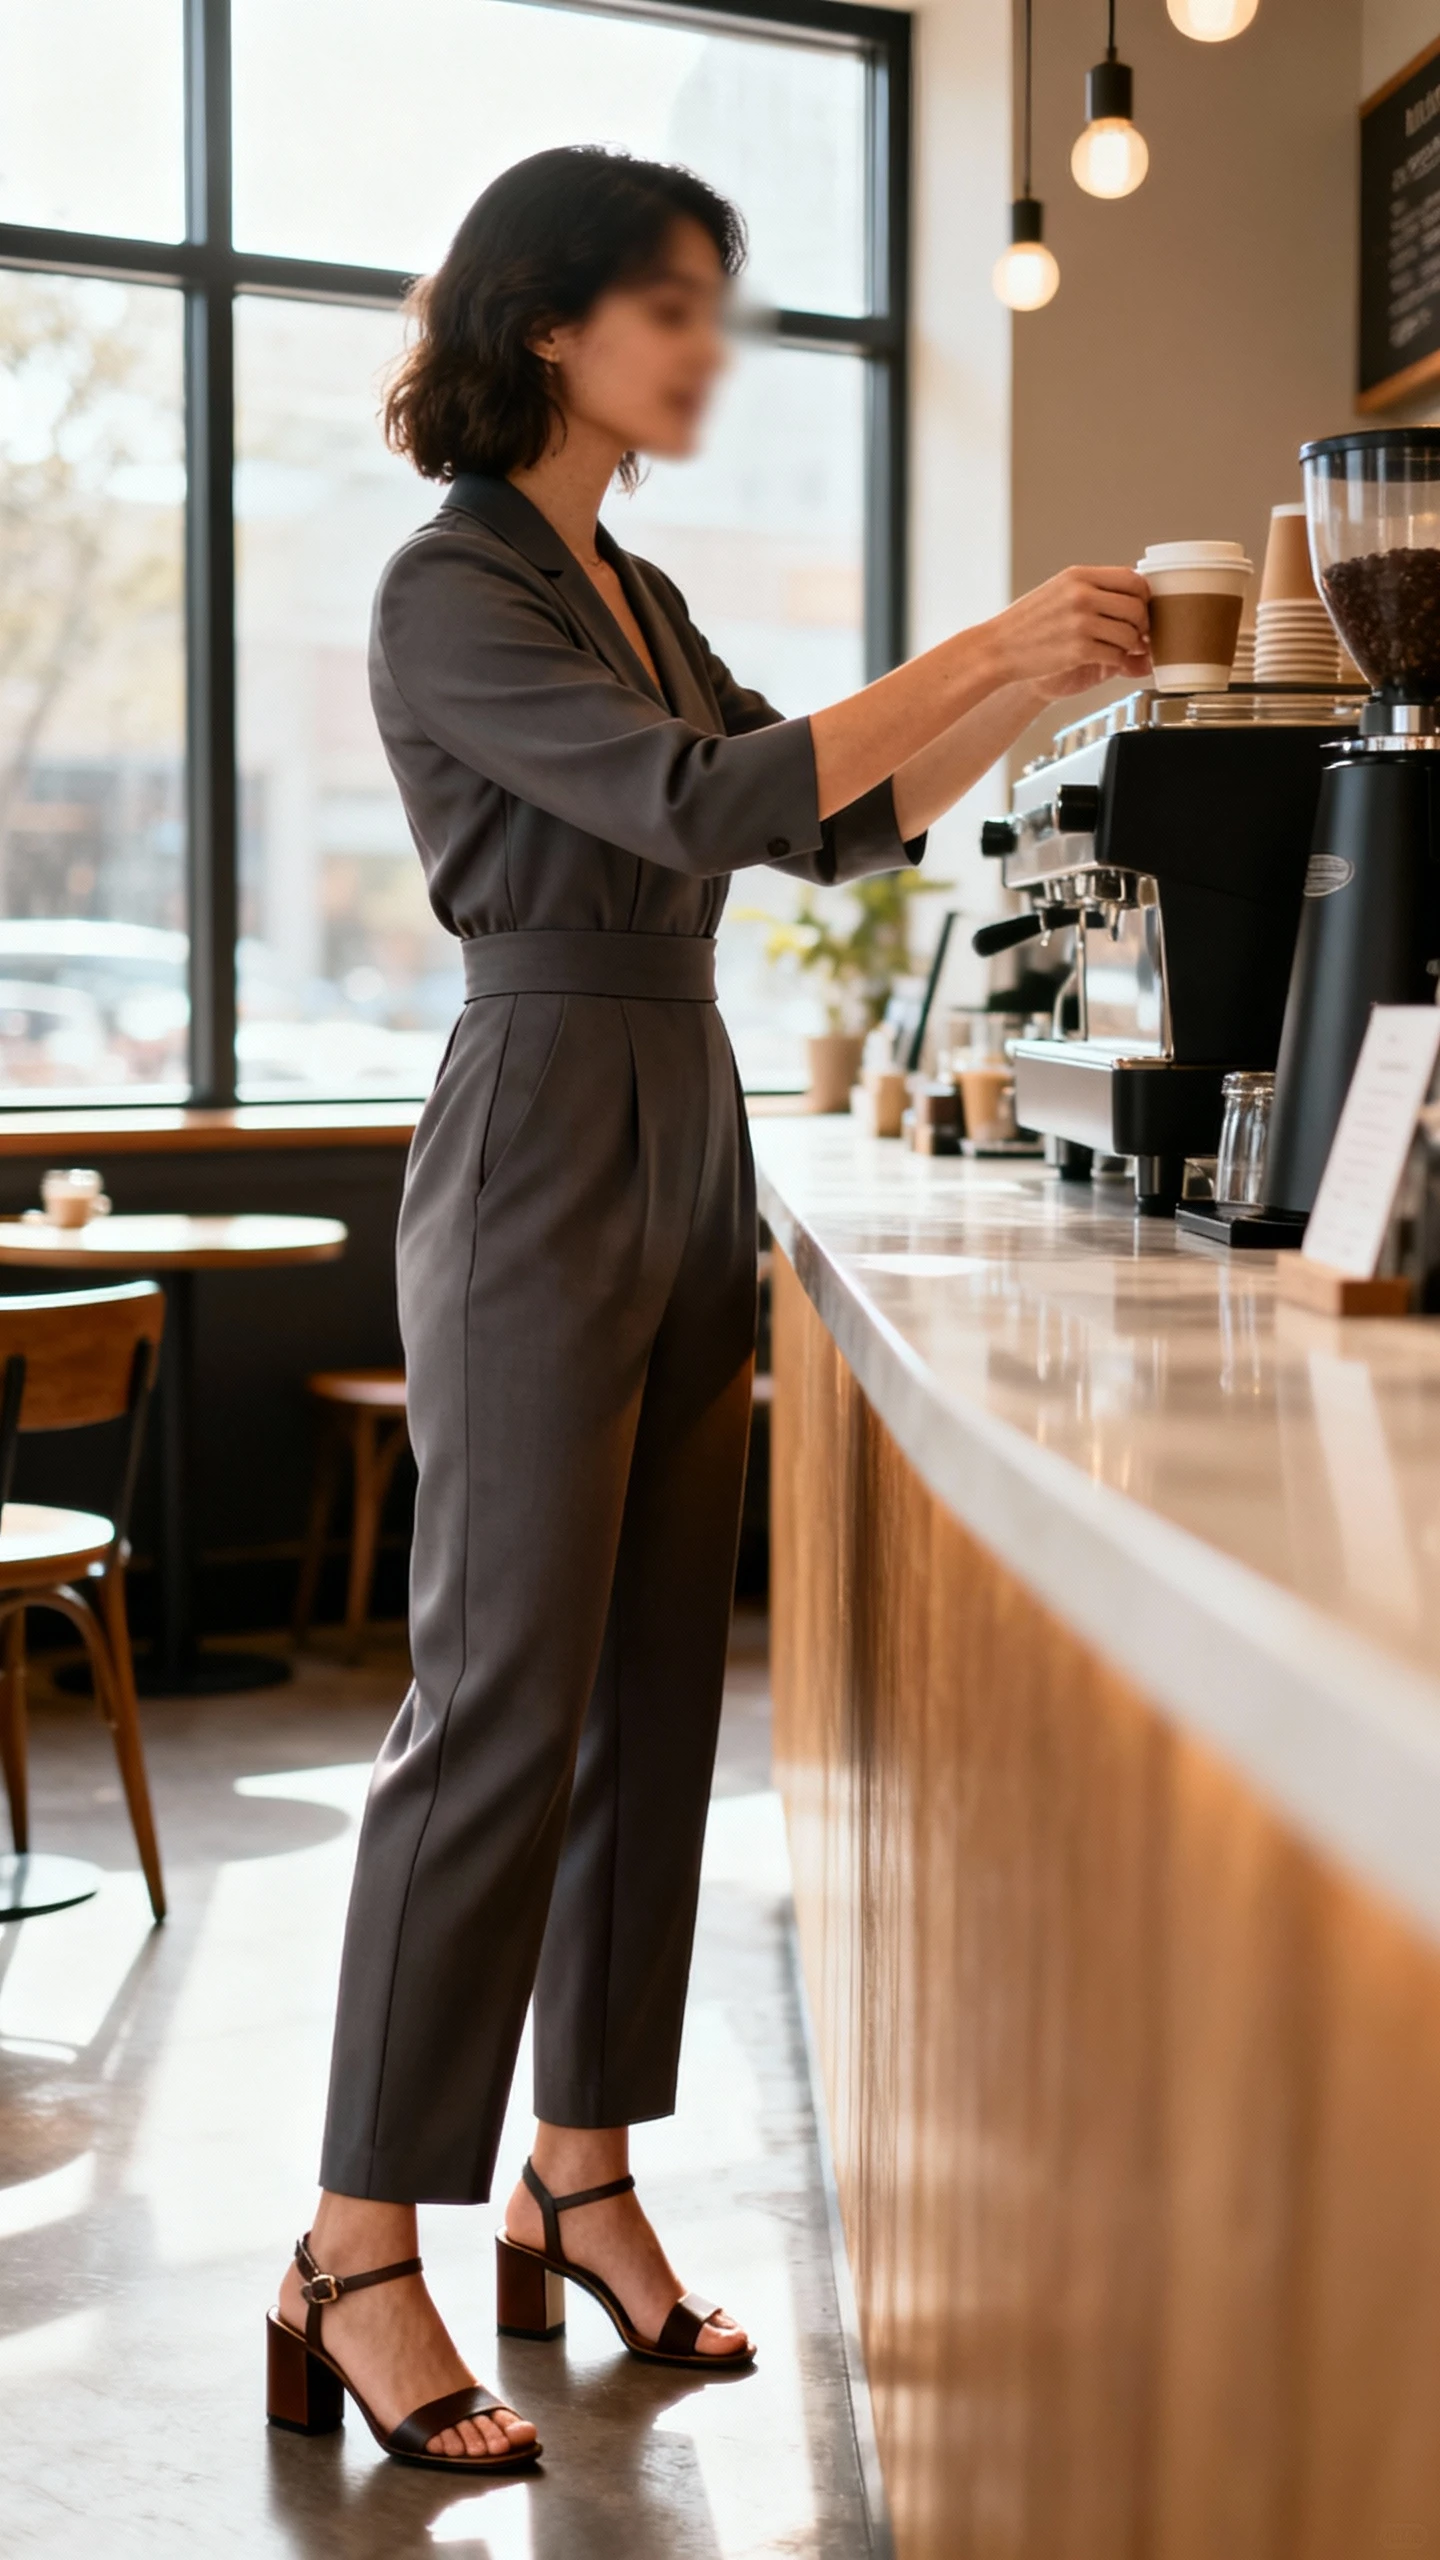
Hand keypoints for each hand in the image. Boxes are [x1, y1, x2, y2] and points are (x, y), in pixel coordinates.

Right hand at [988, 565, 1150, 697]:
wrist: (997, 649)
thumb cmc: (1027, 625)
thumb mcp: (1059, 593)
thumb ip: (1095, 592)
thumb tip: (1139, 603)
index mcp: (1079, 576)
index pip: (1133, 579)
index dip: (1143, 598)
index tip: (1140, 611)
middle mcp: (1082, 594)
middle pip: (1137, 608)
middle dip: (1141, 626)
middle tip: (1134, 636)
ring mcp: (1081, 622)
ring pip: (1130, 635)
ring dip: (1128, 647)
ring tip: (1114, 650)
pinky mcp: (1079, 650)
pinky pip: (1116, 656)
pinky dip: (1116, 662)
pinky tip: (1103, 660)